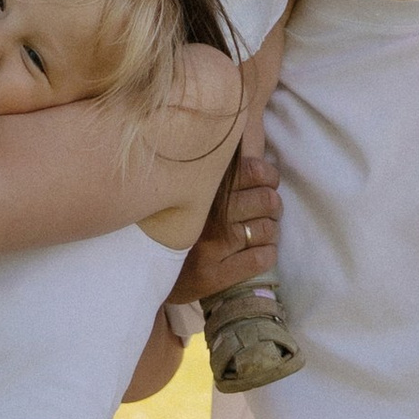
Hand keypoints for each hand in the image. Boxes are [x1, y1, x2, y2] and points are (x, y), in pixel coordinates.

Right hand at [179, 152, 279, 301]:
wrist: (145, 273)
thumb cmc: (174, 226)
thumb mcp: (189, 192)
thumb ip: (216, 172)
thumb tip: (249, 142)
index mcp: (201, 189)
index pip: (254, 171)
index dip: (269, 177)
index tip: (268, 184)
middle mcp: (205, 215)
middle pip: (266, 200)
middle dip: (273, 206)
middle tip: (267, 211)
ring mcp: (210, 247)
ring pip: (267, 230)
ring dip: (271, 232)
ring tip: (261, 233)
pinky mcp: (213, 276)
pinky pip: (261, 258)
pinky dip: (268, 254)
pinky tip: (259, 252)